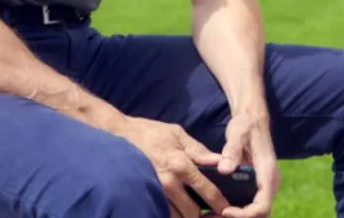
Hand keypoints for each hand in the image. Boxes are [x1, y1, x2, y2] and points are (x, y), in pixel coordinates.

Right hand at [115, 115, 233, 216]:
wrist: (117, 135)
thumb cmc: (149, 133)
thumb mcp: (177, 134)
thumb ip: (199, 150)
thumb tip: (219, 161)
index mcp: (181, 165)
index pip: (207, 190)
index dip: (219, 203)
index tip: (226, 209)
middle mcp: (169, 183)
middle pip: (191, 212)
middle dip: (203, 217)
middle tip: (211, 216)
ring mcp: (154, 192)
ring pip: (175, 217)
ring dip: (185, 217)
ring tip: (192, 215)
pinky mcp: (141, 196)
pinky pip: (158, 212)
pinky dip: (169, 214)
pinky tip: (176, 211)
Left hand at [218, 109, 280, 217]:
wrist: (253, 120)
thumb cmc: (246, 125)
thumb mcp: (238, 133)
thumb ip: (232, 150)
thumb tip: (224, 170)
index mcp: (268, 173)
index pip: (262, 206)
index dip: (244, 214)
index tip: (224, 211)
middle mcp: (270, 183)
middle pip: (260, 214)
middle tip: (212, 217)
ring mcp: (265, 186)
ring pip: (256, 212)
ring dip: (237, 217)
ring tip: (211, 216)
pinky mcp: (258, 186)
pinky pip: (252, 206)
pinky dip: (237, 212)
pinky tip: (217, 209)